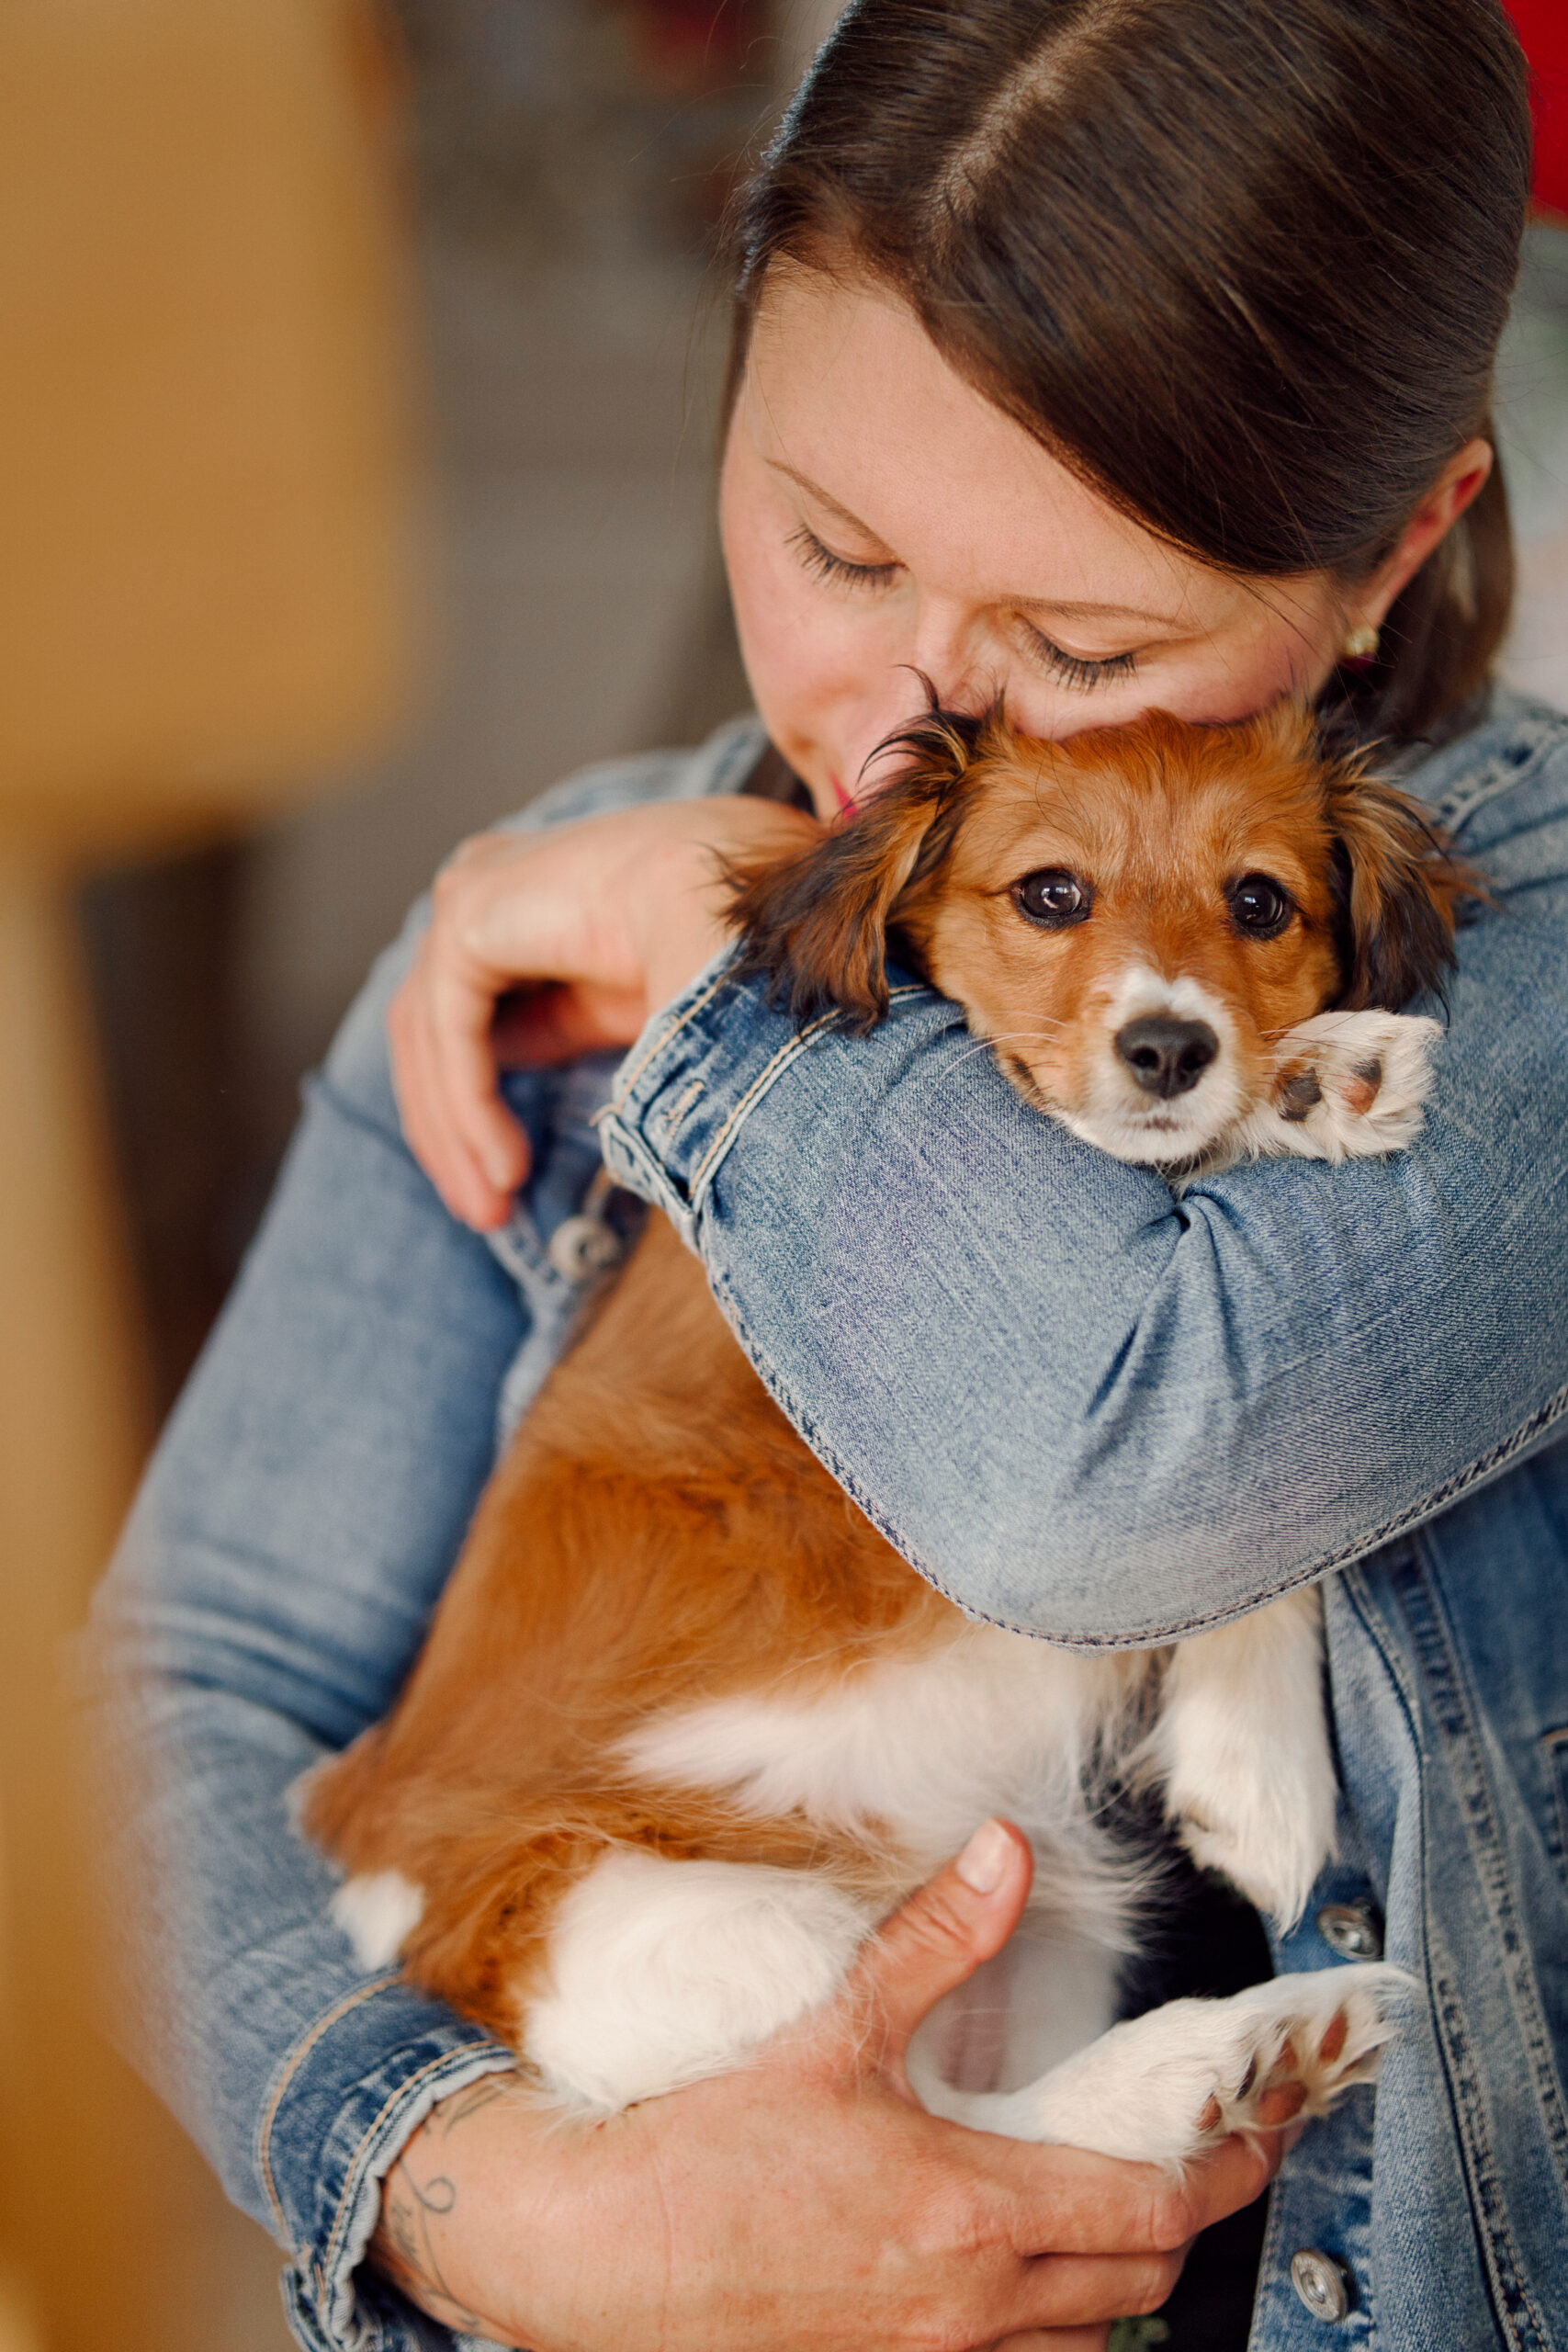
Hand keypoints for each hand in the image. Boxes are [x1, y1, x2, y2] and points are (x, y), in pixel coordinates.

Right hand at [368, 1823, 1290, 2350]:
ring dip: (1120, 2272)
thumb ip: (934, 1944)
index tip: (1267, 2123)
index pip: (1156, 2205)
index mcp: (969, 2212)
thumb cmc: (708, 2153)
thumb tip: (1005, 1852)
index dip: (1230, 2165)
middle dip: (1187, 2213)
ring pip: (1090, 2339)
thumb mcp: (830, 2034)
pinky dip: (1053, 2324)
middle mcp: (972, 2309)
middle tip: (1202, 2148)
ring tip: (1116, 2200)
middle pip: (1145, 2278)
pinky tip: (1025, 2269)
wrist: (601, 2261)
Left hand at [388, 796, 819, 1229]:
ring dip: (458, 1134)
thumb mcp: (617, 1012)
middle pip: (430, 1029)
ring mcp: (472, 892)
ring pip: (430, 1038)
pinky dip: (471, 1108)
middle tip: (484, 1215)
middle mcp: (485, 884)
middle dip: (449, 1131)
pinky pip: (451, 1035)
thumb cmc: (723, 951)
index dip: (465, 1105)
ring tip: (497, 1208)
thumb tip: (505, 1087)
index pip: (457, 1011)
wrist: (761, 914)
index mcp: (520, 895)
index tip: (498, 1189)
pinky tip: (507, 1166)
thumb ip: (553, 1029)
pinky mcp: (471, 919)